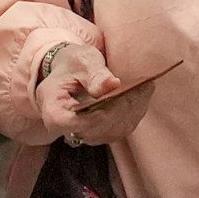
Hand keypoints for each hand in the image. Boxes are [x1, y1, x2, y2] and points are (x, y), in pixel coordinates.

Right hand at [37, 38, 154, 143]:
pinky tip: (142, 94)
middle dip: (123, 107)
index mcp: (54, 112)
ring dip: (132, 109)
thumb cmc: (74, 64)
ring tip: (144, 87)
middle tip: (142, 85)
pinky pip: (122, 128)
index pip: (78, 122)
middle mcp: (68, 130)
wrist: (72, 72)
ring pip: (114, 130)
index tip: (121, 91)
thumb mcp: (82, 61)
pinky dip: (134, 111)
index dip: (102, 110)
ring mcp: (86, 136)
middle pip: (100, 127)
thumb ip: (95, 74)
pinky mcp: (102, 135)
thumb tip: (113, 84)